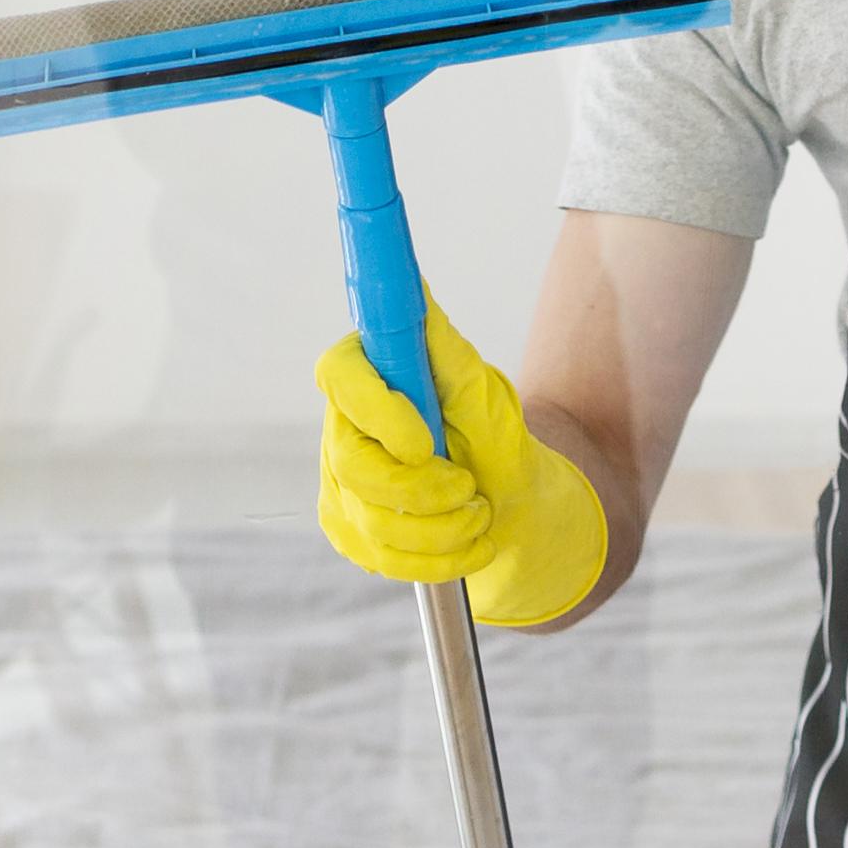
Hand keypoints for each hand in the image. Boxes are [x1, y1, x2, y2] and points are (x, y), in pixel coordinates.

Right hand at [314, 297, 608, 627]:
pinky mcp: (347, 526)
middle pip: (351, 464)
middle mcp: (342, 424)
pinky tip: (466, 545)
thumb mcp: (484, 395)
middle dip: (422, 491)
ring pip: (369, 520)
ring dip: (441, 530)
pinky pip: (377, 556)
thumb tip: (415, 288)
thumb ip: (446, 351)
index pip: (339, 377)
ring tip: (480, 514)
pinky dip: (435, 559)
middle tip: (471, 491)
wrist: (509, 503)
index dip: (375, 411)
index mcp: (369, 374)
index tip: (423, 442)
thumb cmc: (493, 437)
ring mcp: (338, 480)